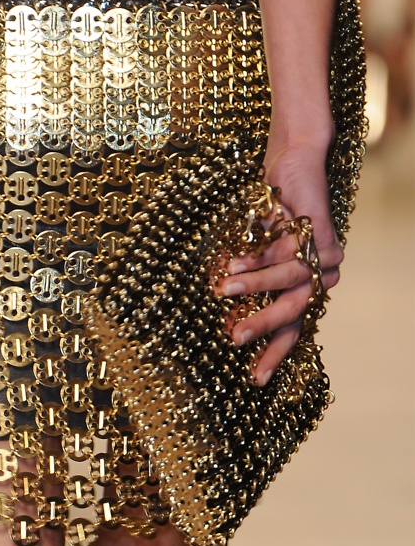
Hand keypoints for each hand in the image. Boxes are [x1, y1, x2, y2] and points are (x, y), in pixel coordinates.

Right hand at [218, 129, 343, 385]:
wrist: (295, 166)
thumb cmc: (272, 214)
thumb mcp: (258, 253)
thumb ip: (250, 278)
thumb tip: (220, 309)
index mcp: (305, 288)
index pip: (292, 329)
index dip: (273, 354)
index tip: (253, 379)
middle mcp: (319, 279)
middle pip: (294, 312)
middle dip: (262, 326)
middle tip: (233, 338)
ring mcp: (324, 258)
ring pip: (289, 282)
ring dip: (253, 285)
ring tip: (223, 287)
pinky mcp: (322, 234)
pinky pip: (288, 253)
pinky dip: (260, 257)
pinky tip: (234, 261)